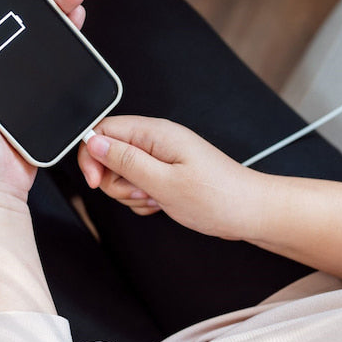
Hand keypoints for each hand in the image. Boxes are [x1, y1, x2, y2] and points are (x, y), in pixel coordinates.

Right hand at [77, 116, 266, 239]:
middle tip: (141, 192)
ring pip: (122, 174)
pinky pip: (138, 186)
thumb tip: (94, 142)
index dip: (92, 155)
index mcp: (156, 133)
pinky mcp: (166, 174)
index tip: (95, 181)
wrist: (249, 211)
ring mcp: (162, 158)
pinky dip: (144, 200)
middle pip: (109, 155)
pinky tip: (162, 203)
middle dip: (115, 181)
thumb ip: (126, 160)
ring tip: (157, 198)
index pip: (103, 129)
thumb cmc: (218, 197)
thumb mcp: (164, 182)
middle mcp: (157, 141)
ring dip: (132, 193)